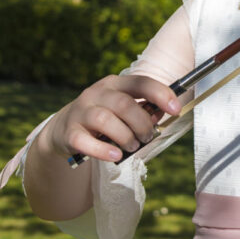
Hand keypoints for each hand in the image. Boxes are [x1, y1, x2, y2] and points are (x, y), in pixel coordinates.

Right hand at [45, 75, 182, 163]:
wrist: (64, 128)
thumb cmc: (103, 118)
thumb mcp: (121, 108)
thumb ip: (142, 110)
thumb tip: (161, 115)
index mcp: (115, 84)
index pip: (140, 83)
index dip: (160, 94)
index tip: (176, 108)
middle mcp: (97, 93)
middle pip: (124, 104)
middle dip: (142, 123)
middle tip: (148, 137)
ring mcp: (81, 112)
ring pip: (105, 120)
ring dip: (125, 136)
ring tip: (133, 146)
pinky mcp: (70, 132)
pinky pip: (85, 141)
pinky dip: (103, 150)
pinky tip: (116, 155)